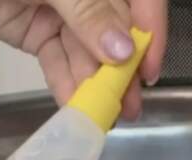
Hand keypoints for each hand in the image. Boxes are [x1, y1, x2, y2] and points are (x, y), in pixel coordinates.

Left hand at [0, 0, 167, 118]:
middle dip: (122, 69)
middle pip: (116, 30)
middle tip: (129, 105)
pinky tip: (75, 106)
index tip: (150, 69)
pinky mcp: (41, 34)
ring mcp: (65, 12)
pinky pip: (60, 61)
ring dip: (95, 83)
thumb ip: (88, 12)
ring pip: (88, 51)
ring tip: (102, 115)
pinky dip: (67, 84)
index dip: (150, 33)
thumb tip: (124, 50)